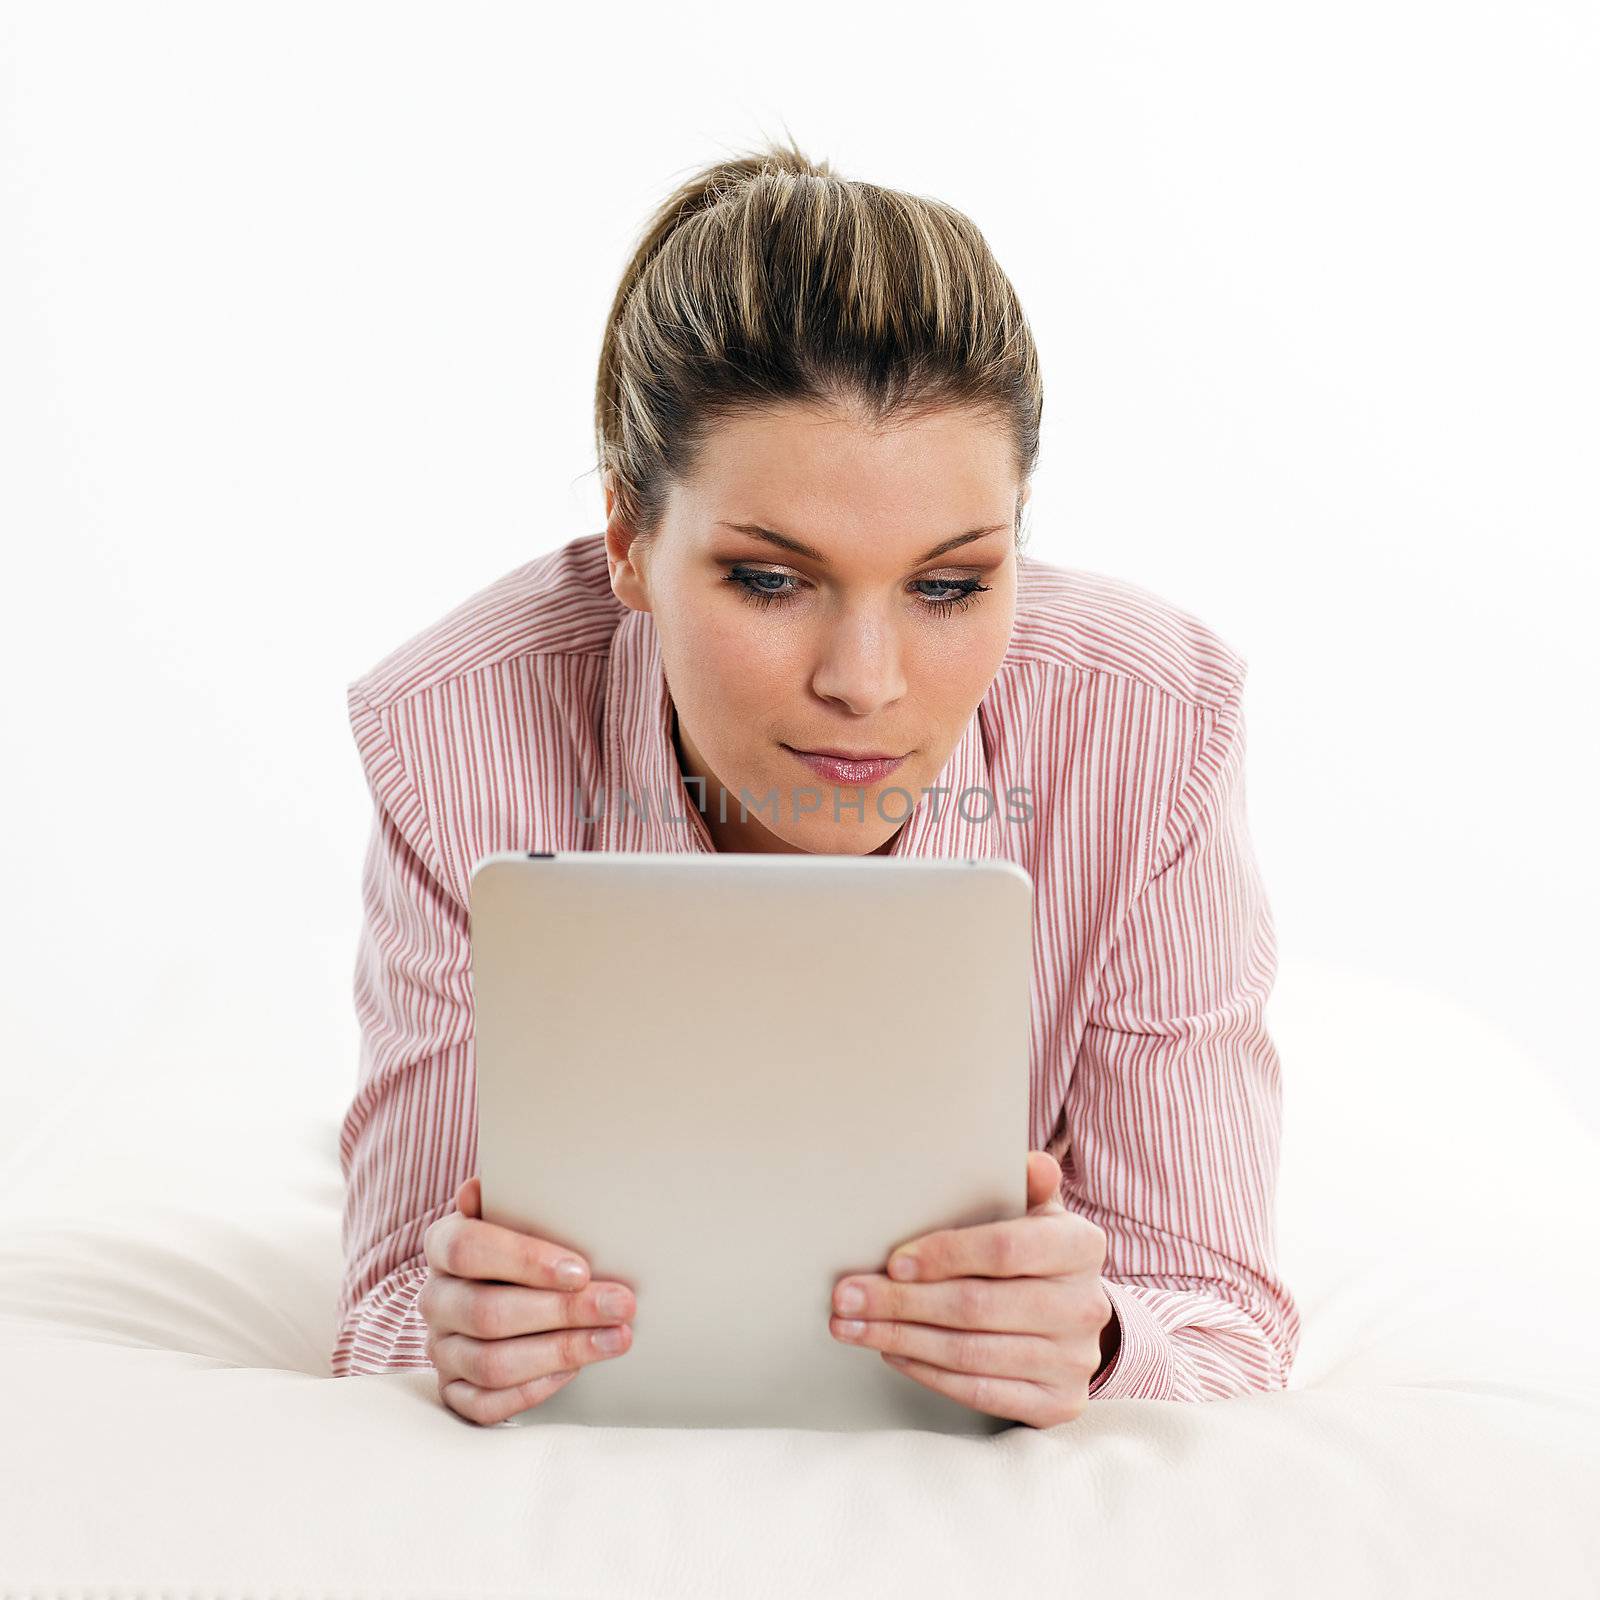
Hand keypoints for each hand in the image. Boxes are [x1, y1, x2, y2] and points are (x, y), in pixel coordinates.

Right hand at [420, 1175, 635, 1424]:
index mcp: (443, 1245)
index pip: (467, 1248)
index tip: (580, 1269)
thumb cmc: (524, 1245)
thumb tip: (479, 1188)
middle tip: (619, 1304)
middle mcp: (436, 1299)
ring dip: (562, 1351)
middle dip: (562, 1312)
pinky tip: (576, 1370)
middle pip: (487, 1313)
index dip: (524, 1260)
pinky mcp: (454, 1391)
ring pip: (491, 1363)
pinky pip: (487, 1405)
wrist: (506, 1287)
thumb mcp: (521, 1212)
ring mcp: (442, 1349)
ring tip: (616, 1338)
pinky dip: (535, 1389)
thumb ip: (512, 1198)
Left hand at [828, 1150, 1116, 1426]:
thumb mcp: (1039, 1210)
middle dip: (901, 1302)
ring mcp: (1073, 1360)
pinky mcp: (1056, 1402)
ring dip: (901, 1338)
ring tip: (853, 1326)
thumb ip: (1027, 1185)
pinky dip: (928, 1372)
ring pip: (970, 1353)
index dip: (945, 1255)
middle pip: (977, 1306)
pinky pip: (980, 1392)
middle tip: (848, 1297)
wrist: (1075, 1316)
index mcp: (1081, 1246)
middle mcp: (1085, 1306)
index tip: (893, 1261)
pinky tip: (893, 1351)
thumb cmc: (1039, 1253)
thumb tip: (1027, 1162)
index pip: (1005, 1249)